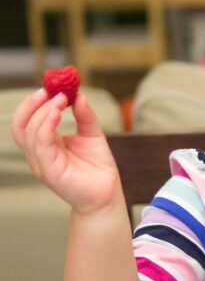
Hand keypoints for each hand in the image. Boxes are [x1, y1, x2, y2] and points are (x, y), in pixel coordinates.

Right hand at [11, 88, 121, 214]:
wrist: (107, 194)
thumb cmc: (97, 167)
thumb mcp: (92, 134)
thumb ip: (85, 115)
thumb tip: (79, 95)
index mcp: (45, 144)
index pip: (26, 121)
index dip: (33, 103)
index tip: (49, 87)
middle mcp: (39, 154)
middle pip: (20, 126)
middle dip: (32, 104)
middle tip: (51, 90)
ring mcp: (42, 164)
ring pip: (29, 134)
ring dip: (42, 112)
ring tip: (61, 100)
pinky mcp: (50, 172)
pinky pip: (41, 146)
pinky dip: (46, 127)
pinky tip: (57, 113)